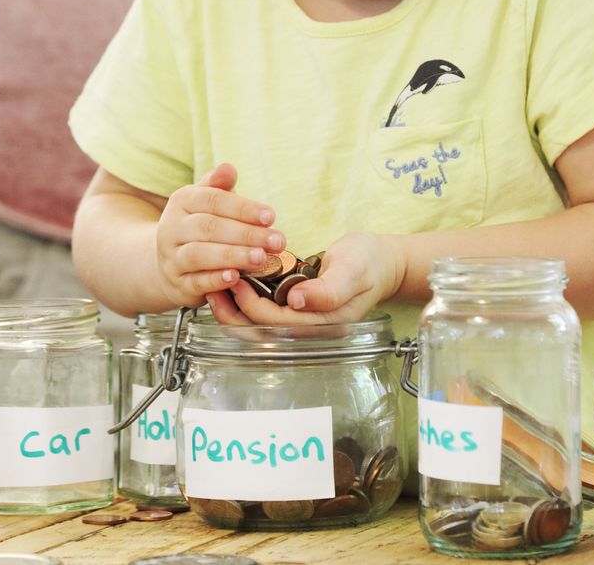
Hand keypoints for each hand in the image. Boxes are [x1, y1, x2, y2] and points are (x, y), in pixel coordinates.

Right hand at [155, 163, 283, 307]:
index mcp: (182, 201)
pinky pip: (195, 281)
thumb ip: (218, 186)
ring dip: (233, 256)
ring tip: (261, 258)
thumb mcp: (205, 202)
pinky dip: (215, 280)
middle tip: (276, 241)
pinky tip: (236, 277)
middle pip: (209, 228)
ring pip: (199, 255)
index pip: (213, 200)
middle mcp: (172, 228)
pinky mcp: (177, 284)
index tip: (271, 216)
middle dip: (246, 234)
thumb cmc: (199, 227)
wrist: (168, 264)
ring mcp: (172, 258)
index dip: (243, 208)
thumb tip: (228, 168)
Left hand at [207, 231, 406, 325]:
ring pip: (256, 326)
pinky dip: (243, 301)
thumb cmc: (370, 263)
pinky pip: (262, 312)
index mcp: (322, 323)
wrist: (381, 262)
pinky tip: (232, 283)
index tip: (236, 278)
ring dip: (233, 309)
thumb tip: (297, 300)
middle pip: (259, 332)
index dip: (252, 304)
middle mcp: (307, 328)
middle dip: (232, 312)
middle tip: (212, 286)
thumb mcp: (354, 270)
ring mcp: (300, 320)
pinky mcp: (293, 308)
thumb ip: (328, 289)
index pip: (276, 322)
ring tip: (214, 286)